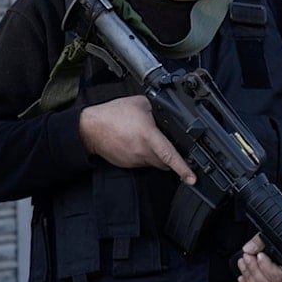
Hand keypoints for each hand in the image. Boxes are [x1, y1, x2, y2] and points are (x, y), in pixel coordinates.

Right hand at [79, 95, 195, 183]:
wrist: (89, 128)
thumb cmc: (112, 115)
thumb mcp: (141, 103)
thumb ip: (158, 108)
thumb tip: (171, 113)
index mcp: (148, 136)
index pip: (169, 155)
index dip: (182, 168)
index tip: (192, 178)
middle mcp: (142, 151)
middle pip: (166, 162)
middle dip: (173, 157)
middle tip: (174, 146)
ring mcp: (135, 160)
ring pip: (156, 163)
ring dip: (159, 156)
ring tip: (150, 140)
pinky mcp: (128, 164)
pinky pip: (144, 163)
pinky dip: (146, 156)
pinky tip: (139, 143)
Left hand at [237, 233, 281, 281]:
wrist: (281, 238)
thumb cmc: (280, 236)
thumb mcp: (270, 233)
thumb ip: (260, 240)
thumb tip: (249, 249)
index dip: (267, 267)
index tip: (259, 255)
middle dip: (254, 269)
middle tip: (247, 256)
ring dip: (249, 276)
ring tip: (243, 262)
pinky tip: (242, 277)